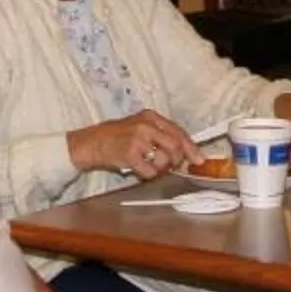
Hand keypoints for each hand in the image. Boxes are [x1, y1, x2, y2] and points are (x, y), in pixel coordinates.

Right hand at [67, 110, 198, 179]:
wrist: (92, 143)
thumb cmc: (117, 137)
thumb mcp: (140, 128)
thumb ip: (161, 135)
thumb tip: (185, 152)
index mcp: (151, 116)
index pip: (178, 131)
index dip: (190, 147)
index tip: (198, 159)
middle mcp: (146, 125)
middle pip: (175, 146)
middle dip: (176, 160)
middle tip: (170, 166)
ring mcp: (138, 139)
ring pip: (164, 160)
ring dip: (160, 168)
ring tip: (148, 165)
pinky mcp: (130, 154)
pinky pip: (150, 171)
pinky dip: (147, 175)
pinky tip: (138, 170)